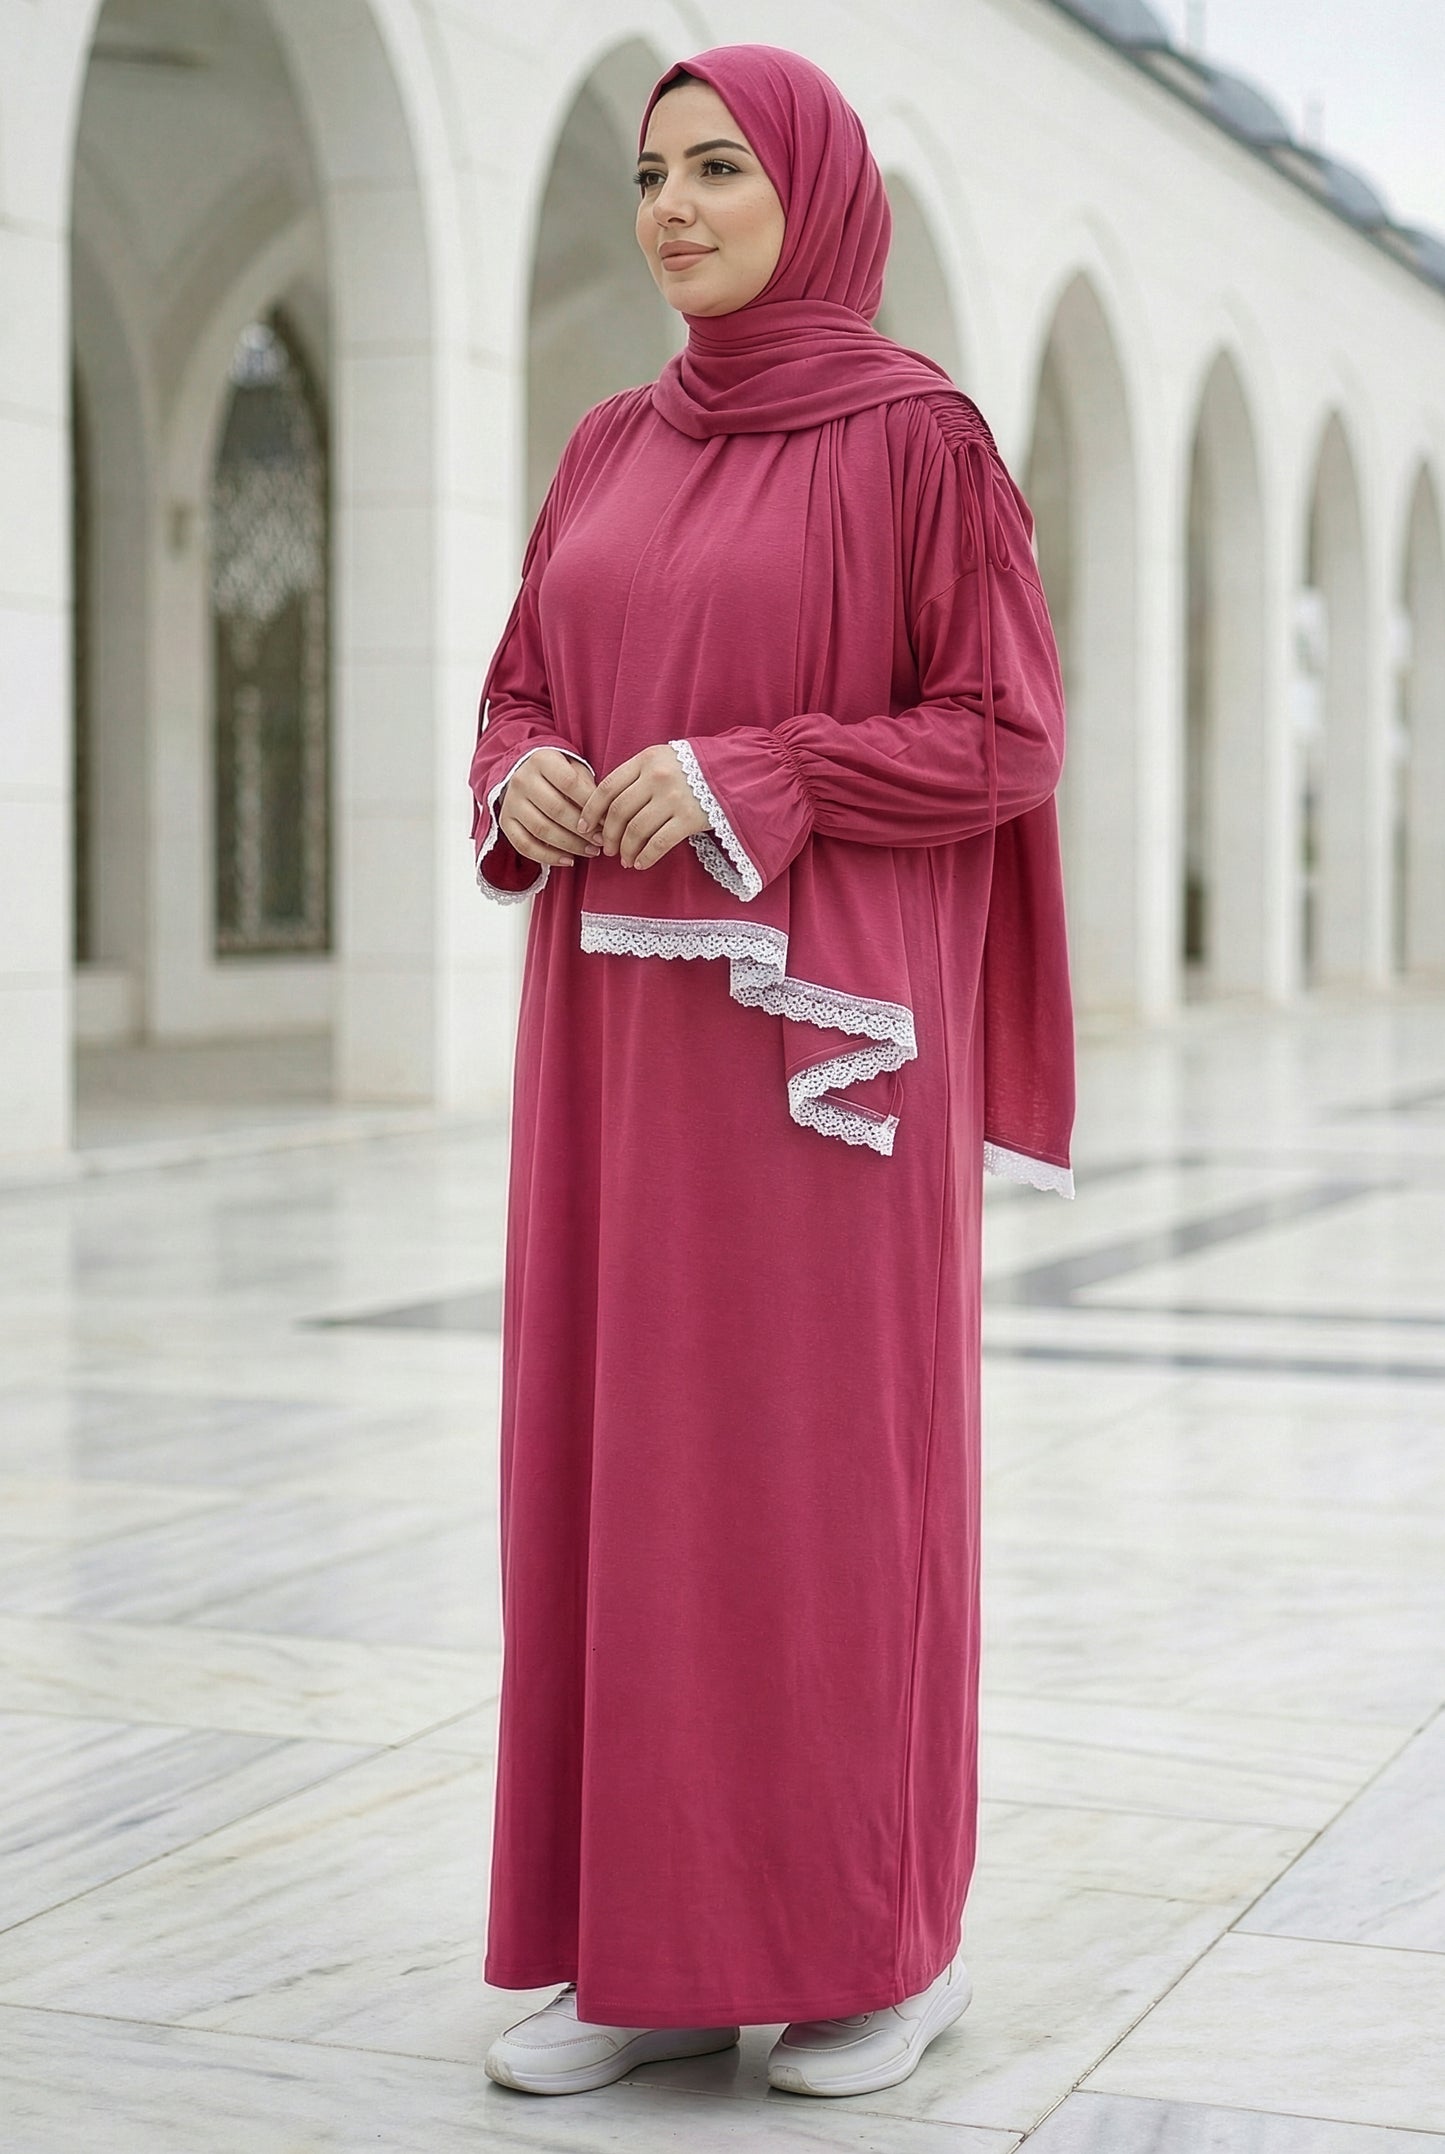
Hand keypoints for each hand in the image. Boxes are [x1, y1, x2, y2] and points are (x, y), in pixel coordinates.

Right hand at [496, 749, 602, 867]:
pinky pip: (524, 845)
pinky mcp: (505, 821)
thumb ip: (589, 788)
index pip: (570, 783)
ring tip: (591, 851)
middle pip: (556, 809)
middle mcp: (522, 779)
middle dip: (583, 830)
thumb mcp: (575, 770)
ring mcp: (511, 801)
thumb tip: (605, 818)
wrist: (526, 774)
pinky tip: (568, 860)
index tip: (607, 821)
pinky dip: (548, 857)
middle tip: (601, 841)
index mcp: (542, 760)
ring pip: (541, 830)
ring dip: (570, 845)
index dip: (590, 805)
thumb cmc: (560, 775)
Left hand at [576, 744, 710, 868]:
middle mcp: (657, 777)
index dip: (591, 811)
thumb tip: (609, 806)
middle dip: (608, 835)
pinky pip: (659, 843)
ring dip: (625, 849)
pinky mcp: (691, 818)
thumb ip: (639, 774)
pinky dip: (645, 857)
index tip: (584, 827)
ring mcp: (674, 798)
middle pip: (618, 812)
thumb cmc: (697, 767)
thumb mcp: (665, 759)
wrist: (738, 770)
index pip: (607, 787)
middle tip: (606, 849)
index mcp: (646, 759)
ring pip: (636, 830)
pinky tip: (641, 864)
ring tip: (624, 859)